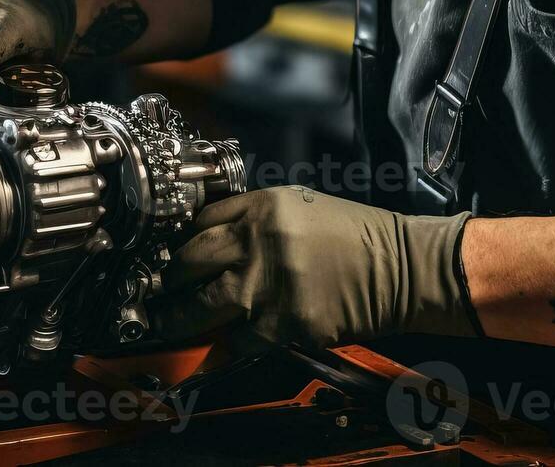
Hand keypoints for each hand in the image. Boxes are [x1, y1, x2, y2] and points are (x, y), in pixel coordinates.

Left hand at [150, 186, 479, 348]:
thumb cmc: (354, 236)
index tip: (166, 253)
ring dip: (177, 317)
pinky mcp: (282, 323)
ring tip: (161, 323)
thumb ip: (255, 217)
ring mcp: (268, 285)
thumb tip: (213, 235)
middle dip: (168, 277)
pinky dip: (221, 346)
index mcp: (263, 207)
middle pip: (190, 259)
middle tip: (155, 288)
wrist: (400, 268)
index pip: (199, 221)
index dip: (178, 239)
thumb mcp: (300, 205)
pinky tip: (209, 348)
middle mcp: (258, 242)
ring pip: (201, 305)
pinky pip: (235, 339)